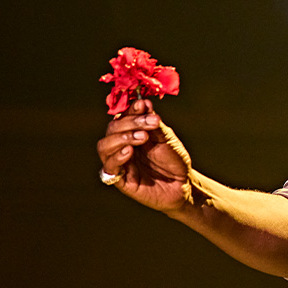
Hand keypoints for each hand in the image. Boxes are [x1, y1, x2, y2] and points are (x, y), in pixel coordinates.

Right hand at [96, 99, 193, 213]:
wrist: (183, 184)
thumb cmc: (174, 160)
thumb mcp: (166, 139)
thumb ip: (154, 124)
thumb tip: (145, 103)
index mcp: (132, 132)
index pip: (124, 116)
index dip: (131, 110)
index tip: (143, 105)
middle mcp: (122, 145)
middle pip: (112, 128)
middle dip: (130, 122)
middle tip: (150, 123)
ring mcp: (119, 162)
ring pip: (104, 146)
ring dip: (121, 138)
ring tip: (142, 137)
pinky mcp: (120, 179)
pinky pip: (109, 167)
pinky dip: (117, 157)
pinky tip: (129, 151)